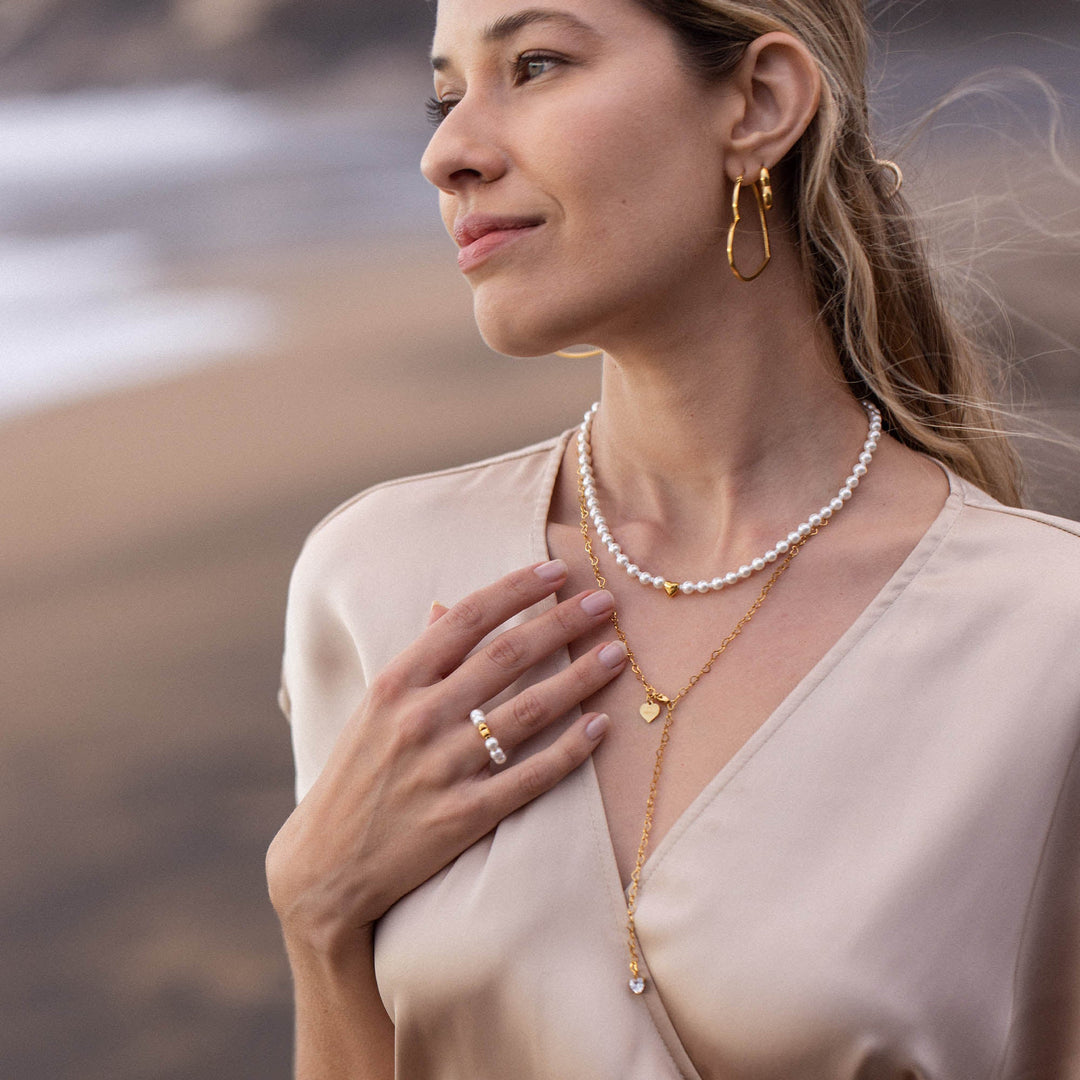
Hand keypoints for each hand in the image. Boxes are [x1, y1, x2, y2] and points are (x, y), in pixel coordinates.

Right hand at [266, 558, 626, 960]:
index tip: (557, 570)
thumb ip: (416, 659)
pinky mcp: (466, 816)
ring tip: (617, 654)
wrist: (326, 866)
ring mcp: (444, 768)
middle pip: (506, 656)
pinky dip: (570, 748)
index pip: (465, 620)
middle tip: (604, 602)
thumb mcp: (374, 709)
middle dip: (561, 623)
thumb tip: (446, 607)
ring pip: (529, 711)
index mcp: (395, 684)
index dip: (515, 589)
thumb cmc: (355, 775)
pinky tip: (600, 725)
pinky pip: (532, 775)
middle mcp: (420, 719)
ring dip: (580, 678)